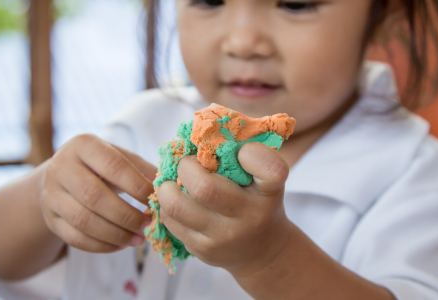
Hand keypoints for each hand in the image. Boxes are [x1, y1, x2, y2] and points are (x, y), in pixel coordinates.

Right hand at [40, 134, 155, 252]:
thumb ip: (142, 169)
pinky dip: (102, 246)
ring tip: (139, 239)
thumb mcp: (119, 157)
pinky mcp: (50, 218)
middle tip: (148, 224)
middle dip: (126, 215)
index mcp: (83, 145)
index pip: (113, 166)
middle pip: (95, 197)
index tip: (157, 201)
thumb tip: (168, 186)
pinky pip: (75, 238)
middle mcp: (60, 167)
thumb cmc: (101, 165)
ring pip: (83, 221)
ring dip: (116, 234)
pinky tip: (122, 245)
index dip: (137, 186)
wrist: (62, 176)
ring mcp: (50, 194)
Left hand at [157, 142, 293, 275]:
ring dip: (167, 186)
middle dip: (186, 167)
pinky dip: (167, 204)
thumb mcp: (264, 177)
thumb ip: (243, 152)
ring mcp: (225, 236)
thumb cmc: (258, 198)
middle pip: (205, 188)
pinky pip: (171, 222)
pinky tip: (177, 199)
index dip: (252, 153)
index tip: (240, 151)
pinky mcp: (203, 250)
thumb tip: (202, 123)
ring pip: (178, 207)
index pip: (270, 168)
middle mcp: (250, 215)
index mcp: (270, 190)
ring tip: (174, 180)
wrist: (263, 249)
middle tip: (187, 162)